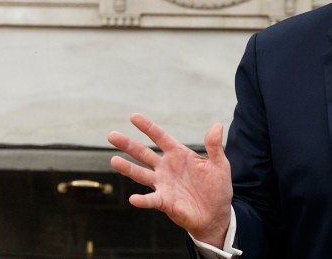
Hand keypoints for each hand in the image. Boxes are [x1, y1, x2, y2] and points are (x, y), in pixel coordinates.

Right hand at [108, 113, 232, 246]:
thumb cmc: (217, 187)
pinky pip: (151, 200)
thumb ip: (214, 146)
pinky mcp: (164, 202)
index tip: (133, 116)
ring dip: (128, 168)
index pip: (160, 137)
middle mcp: (167, 167)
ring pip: (141, 174)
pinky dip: (142, 200)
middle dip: (128, 144)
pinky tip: (133, 198)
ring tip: (114, 160)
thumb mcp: (220, 164)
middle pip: (144, 153)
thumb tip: (217, 125)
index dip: (148, 127)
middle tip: (111, 135)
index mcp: (179, 155)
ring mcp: (163, 184)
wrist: (216, 214)